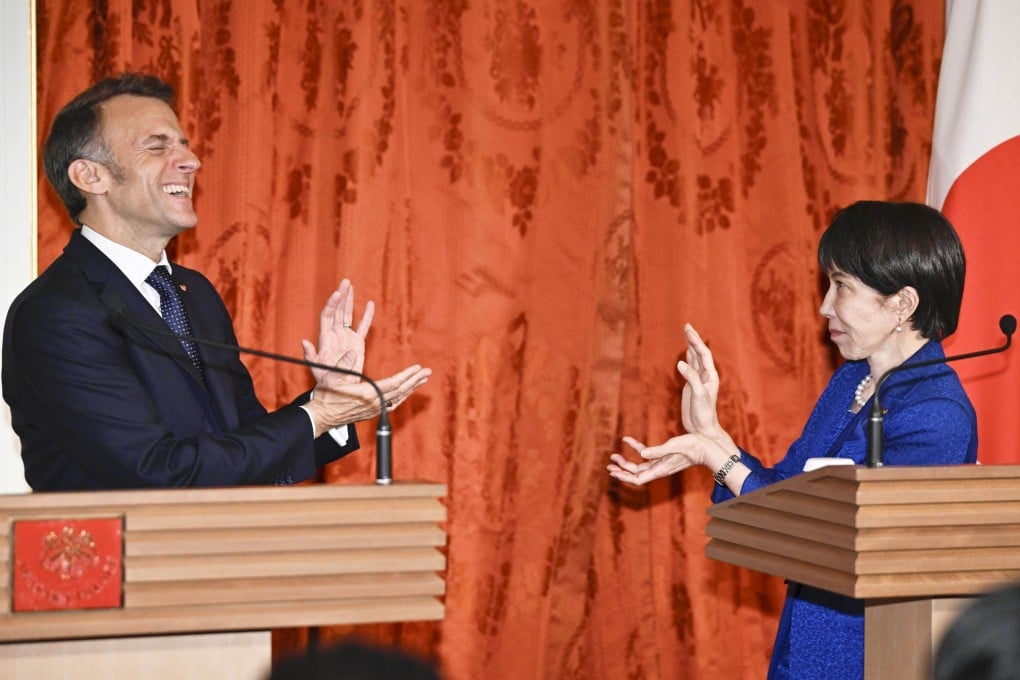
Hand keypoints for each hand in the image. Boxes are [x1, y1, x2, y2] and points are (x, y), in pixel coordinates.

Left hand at [301, 279, 374, 384]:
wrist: (338, 389)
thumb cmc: (325, 382)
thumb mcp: (315, 369)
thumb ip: (310, 356)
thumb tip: (305, 342)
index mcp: (325, 338)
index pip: (328, 316)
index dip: (332, 304)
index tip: (338, 293)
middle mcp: (335, 334)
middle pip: (338, 311)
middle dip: (341, 295)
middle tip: (346, 281)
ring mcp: (346, 337)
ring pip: (348, 315)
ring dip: (349, 300)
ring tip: (350, 285)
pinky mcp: (357, 343)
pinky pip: (362, 327)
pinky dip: (366, 316)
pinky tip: (370, 304)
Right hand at [305, 363, 431, 436]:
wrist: (321, 416)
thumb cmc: (325, 396)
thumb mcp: (332, 377)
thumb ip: (345, 364)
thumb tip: (353, 352)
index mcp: (367, 394)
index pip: (393, 384)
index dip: (407, 375)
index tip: (418, 368)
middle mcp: (374, 403)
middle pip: (400, 391)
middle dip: (415, 381)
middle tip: (427, 372)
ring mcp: (374, 409)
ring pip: (398, 398)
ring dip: (411, 388)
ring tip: (421, 379)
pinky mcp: (372, 412)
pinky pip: (392, 404)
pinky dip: (401, 396)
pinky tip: (406, 391)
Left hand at [607, 434, 709, 485]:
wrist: (708, 448)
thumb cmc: (694, 446)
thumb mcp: (675, 446)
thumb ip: (659, 451)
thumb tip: (642, 454)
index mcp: (661, 469)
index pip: (638, 478)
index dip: (624, 477)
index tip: (612, 472)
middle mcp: (659, 469)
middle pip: (635, 474)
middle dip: (621, 470)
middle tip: (609, 464)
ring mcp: (661, 464)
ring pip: (639, 466)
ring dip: (626, 462)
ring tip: (614, 456)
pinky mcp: (664, 456)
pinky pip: (647, 454)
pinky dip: (637, 448)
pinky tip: (627, 440)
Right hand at [678, 324, 722, 436]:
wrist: (702, 429)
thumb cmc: (703, 414)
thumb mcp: (698, 395)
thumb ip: (691, 378)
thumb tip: (680, 362)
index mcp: (710, 376)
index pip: (703, 354)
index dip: (696, 341)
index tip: (688, 330)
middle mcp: (706, 376)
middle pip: (700, 353)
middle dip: (693, 339)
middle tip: (686, 326)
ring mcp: (698, 380)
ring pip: (695, 358)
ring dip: (690, 345)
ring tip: (686, 333)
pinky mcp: (691, 385)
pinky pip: (690, 367)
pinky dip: (687, 357)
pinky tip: (685, 352)